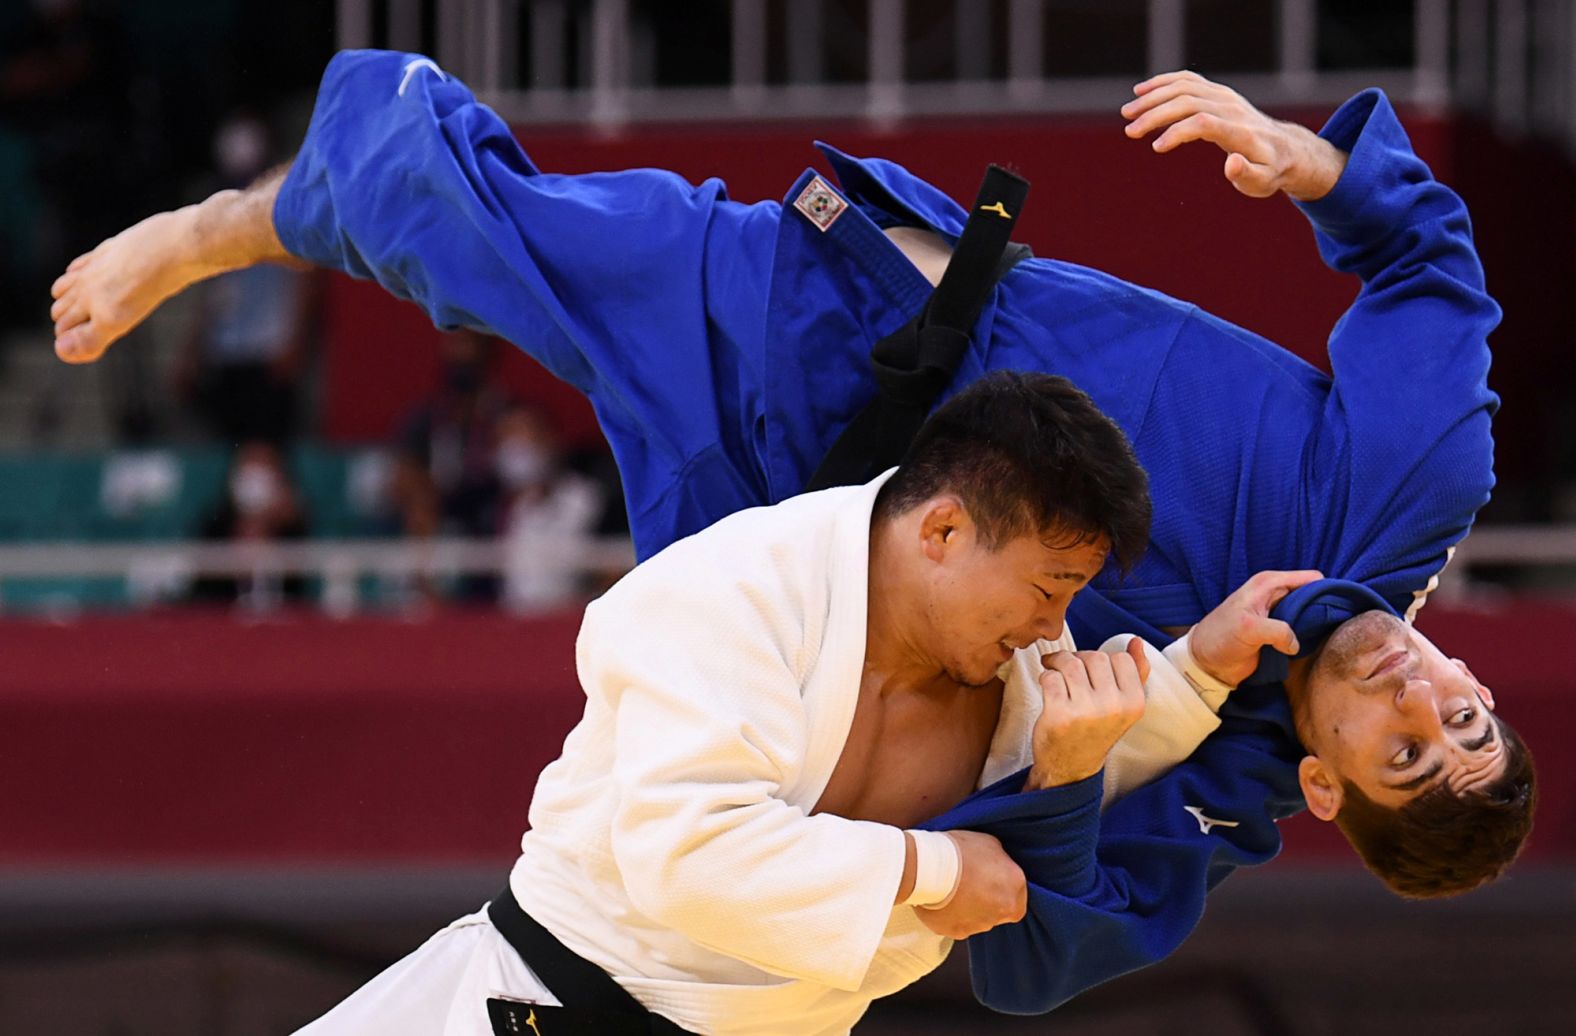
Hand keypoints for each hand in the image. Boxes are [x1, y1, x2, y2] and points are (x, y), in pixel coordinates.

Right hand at [913, 830, 1025, 939]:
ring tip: (953, 890)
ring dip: (971, 909)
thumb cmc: (959, 850)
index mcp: (1015, 886)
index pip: (1018, 896)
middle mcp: (1002, 910)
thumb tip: (997, 867)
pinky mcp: (958, 932)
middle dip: (988, 900)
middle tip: (971, 885)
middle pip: (1000, 910)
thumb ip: (1000, 860)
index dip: (1003, 887)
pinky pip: (959, 925)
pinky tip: (942, 900)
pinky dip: (953, 916)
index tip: (990, 879)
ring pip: (980, 919)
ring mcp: (980, 925)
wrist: (928, 867)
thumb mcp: (989, 843)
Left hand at [1026, 640, 1148, 789]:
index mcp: (1134, 702)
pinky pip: (1051, 677)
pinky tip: (1047, 686)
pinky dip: (1045, 676)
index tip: (1089, 669)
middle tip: (1068, 668)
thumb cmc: (1096, 730)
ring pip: (1070, 663)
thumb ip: (1135, 673)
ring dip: (1058, 662)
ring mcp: (1086, 711)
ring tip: (1053, 669)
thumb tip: (1136, 641)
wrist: (1071, 767)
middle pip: (1095, 657)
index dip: (1101, 660)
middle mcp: (1114, 706)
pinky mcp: (1060, 714)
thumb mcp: (1123, 706)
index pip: (1120, 658)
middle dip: (1078, 658)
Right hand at [1121, 70, 1348, 200]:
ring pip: (1184, 87)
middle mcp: (1231, 107)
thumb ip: (1247, 174)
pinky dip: (1163, 82)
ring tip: (1128, 112)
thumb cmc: (1270, 171)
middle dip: (1155, 115)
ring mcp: (1224, 96)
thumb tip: (1231, 162)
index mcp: (1239, 130)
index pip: (1203, 123)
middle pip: (1187, 101)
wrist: (1284, 148)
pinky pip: (1187, 80)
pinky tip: (1142, 91)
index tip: (1155, 148)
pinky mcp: (1218, 92)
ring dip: (1153, 97)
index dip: (1177, 132)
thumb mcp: (1262, 182)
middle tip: (1130, 130)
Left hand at [1188, 569, 1323, 685]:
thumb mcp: (1248, 629)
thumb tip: (1296, 643)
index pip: (1311, 578)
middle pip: (1315, 594)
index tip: (1339, 608)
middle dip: (1325, 608)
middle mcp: (1276, 594)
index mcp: (1269, 583)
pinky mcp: (1278, 632)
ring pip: (1311, 612)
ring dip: (1317, 624)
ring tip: (1327, 636)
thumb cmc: (1221, 638)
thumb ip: (1278, 630)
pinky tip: (1314, 644)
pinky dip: (1309, 636)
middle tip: (1335, 626)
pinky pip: (1303, 629)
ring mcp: (1279, 613)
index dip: (1327, 590)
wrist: (1207, 662)